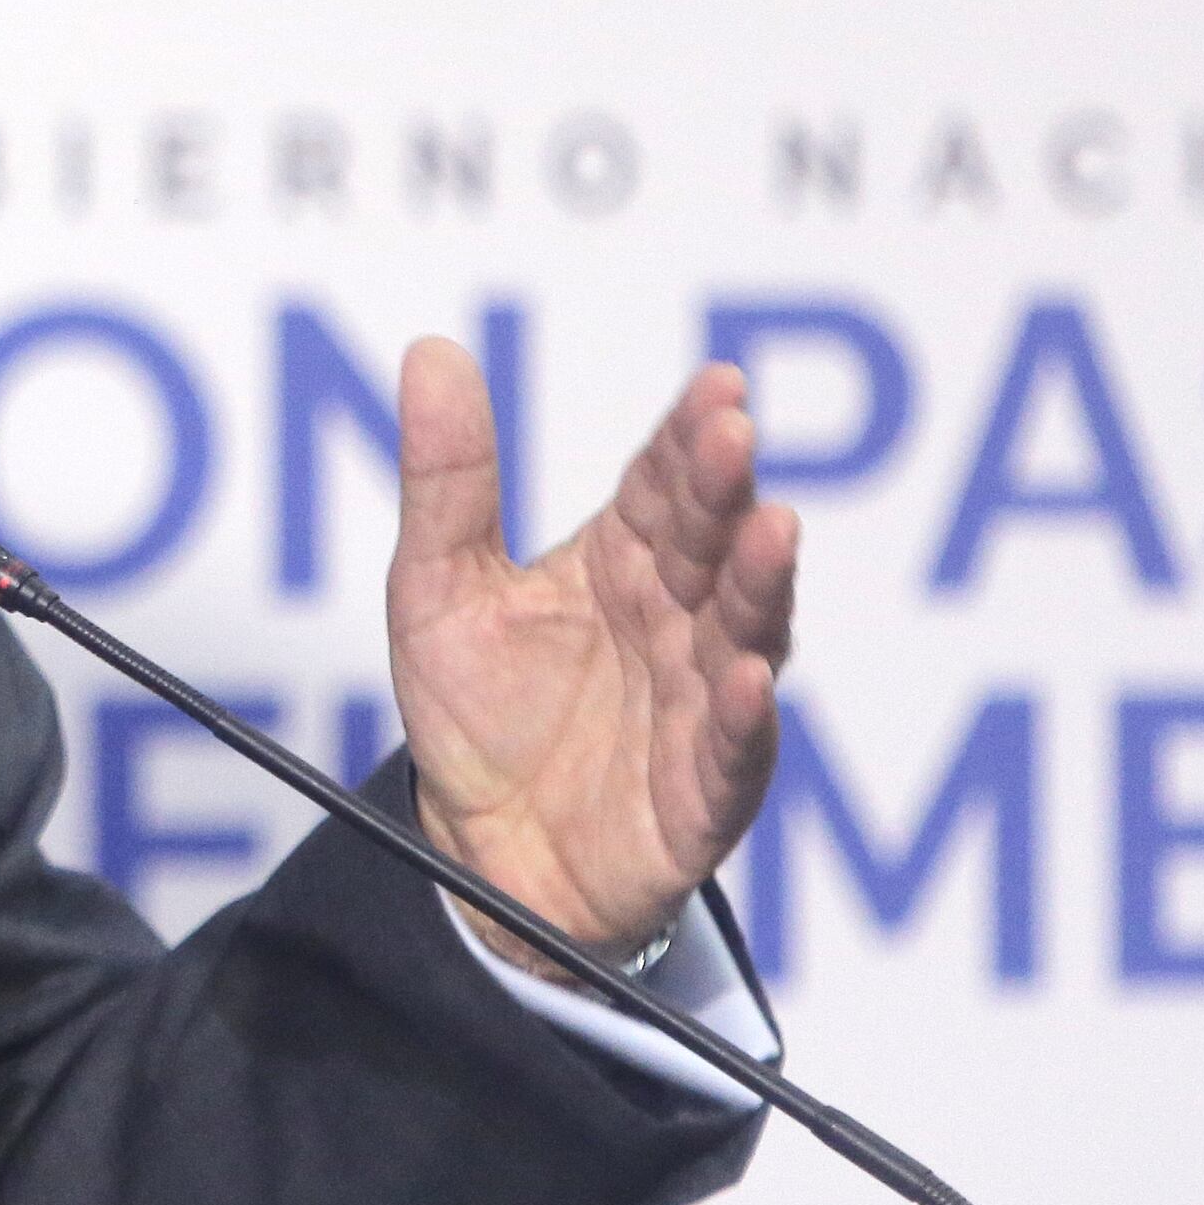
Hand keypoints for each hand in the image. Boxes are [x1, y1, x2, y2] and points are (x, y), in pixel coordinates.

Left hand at [381, 342, 790, 965]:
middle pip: (711, 544)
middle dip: (725, 490)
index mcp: (622, 561)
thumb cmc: (480, 712)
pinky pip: (732, 750)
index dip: (690, 437)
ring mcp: (701, 701)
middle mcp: (676, 620)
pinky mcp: (704, 791)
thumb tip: (431, 353)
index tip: (717, 387)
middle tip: (733, 437)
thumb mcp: (437, 587)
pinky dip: (744, 716)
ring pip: (745, 632)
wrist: (480, 851)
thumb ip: (447, 480)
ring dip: (762, 583)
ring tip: (772, 531)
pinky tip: (747, 677)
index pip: (666, 484)